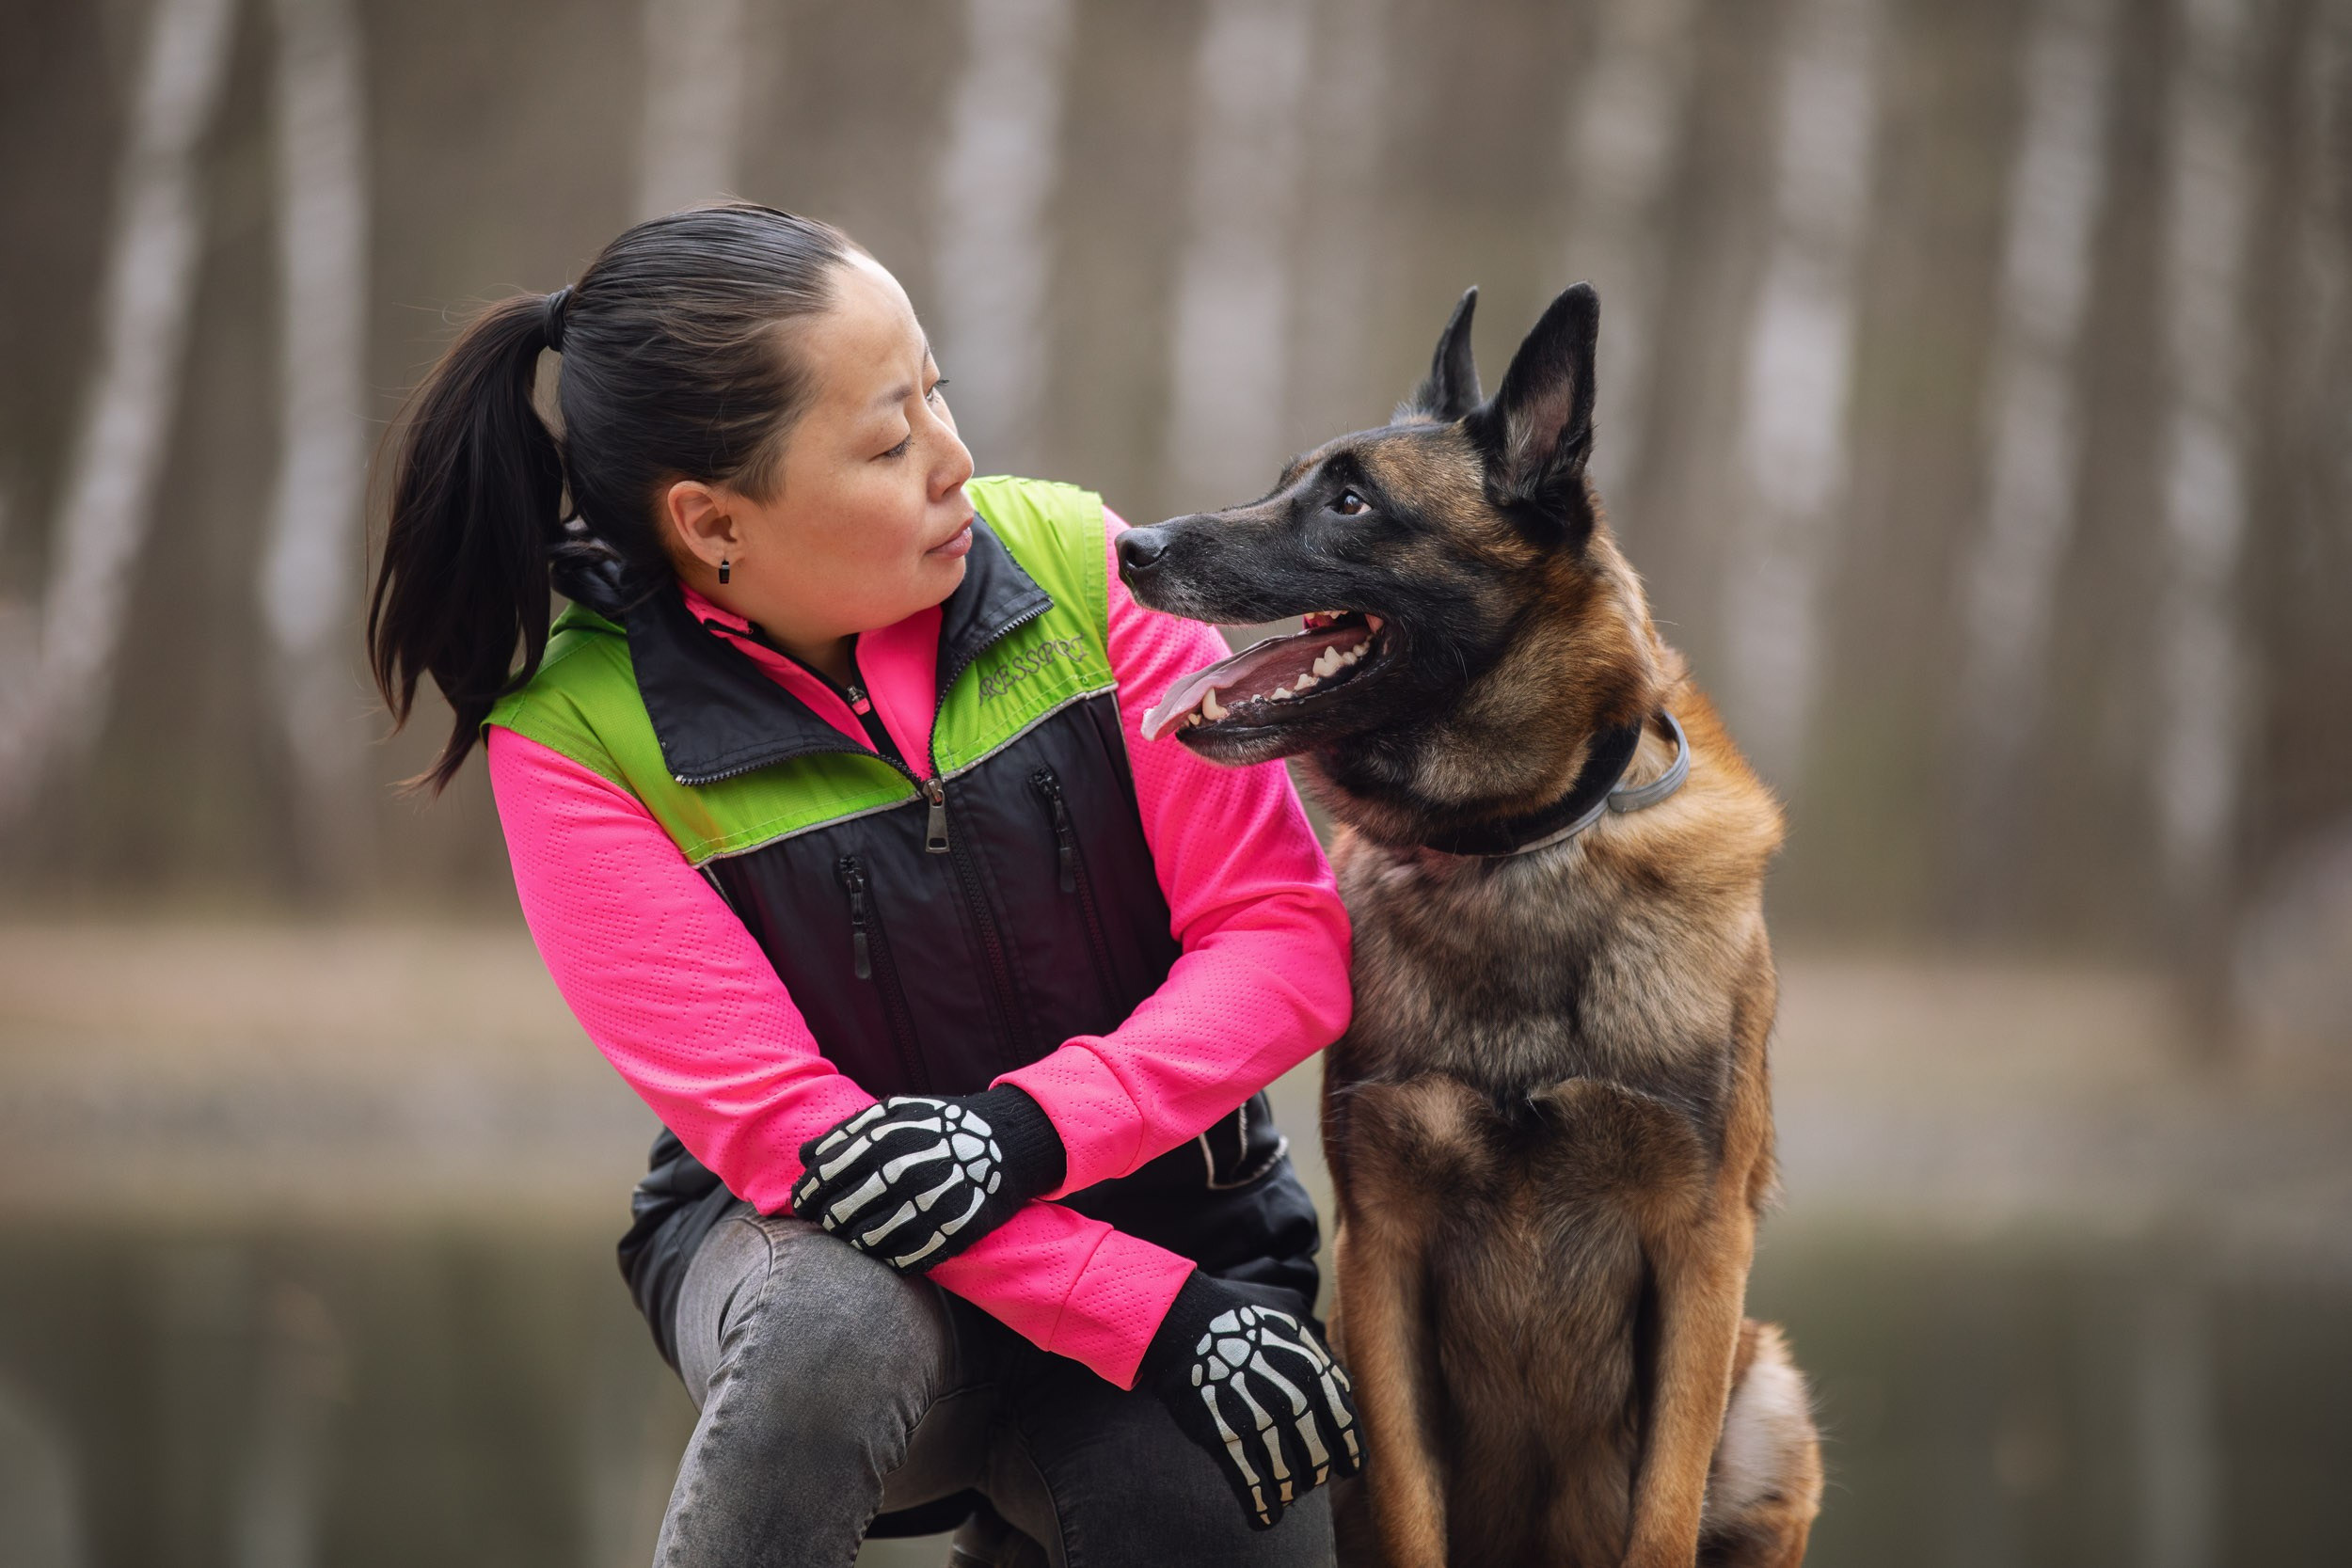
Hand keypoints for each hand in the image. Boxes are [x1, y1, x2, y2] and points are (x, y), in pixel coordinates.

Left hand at [790, 1086, 1064, 1272]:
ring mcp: (927, 1206)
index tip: (802, 1204)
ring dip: (855, 1240)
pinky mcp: (949, 1233)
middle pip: (841, 1213)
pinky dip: (887, 1257)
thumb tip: (804, 1156)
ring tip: (857, 1233)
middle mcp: (903, 1173)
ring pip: (867, 1241)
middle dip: (828, 1220)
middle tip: (829, 1221)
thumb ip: (848, 1131)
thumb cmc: (940, 1125)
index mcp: (886, 1140)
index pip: (827, 1176)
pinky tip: (886, 1247)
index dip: (807, 1194)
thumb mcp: (895, 1112)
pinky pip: (903, 1260)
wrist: (1005, 1143)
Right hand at [1141, 1274, 1363, 1529]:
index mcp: (1314, 1369)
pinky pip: (1252, 1486)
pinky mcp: (1224, 1437)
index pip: (1346, 1428)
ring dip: (1287, 1493)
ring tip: (1283, 1495)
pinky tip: (1264, 1519)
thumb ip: (1317, 1347)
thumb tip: (1339, 1375)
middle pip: (1319, 1461)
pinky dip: (1261, 1508)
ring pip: (1288, 1480)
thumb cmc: (1234, 1314)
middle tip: (1305, 1477)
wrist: (1179, 1318)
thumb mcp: (1288, 1315)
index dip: (1350, 1455)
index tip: (1348, 1468)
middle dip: (1314, 1475)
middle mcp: (1293, 1399)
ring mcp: (1259, 1419)